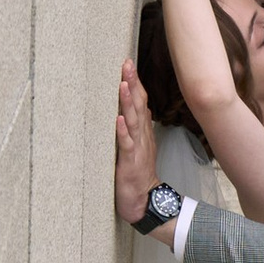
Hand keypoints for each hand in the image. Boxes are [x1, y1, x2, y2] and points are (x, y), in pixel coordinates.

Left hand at [114, 61, 160, 228]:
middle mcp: (142, 135)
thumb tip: (138, 108)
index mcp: (143, 131)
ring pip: (133, 121)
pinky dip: (123, 131)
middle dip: (133, 83)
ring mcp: (137, 148)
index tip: (128, 63)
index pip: (141, 101)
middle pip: (139, 105)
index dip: (136, 82)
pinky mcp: (130, 162)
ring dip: (128, 102)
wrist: (144, 199)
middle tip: (127, 63)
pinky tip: (118, 119)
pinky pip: (127, 144)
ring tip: (123, 84)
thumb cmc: (139, 173)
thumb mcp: (140, 145)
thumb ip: (138, 127)